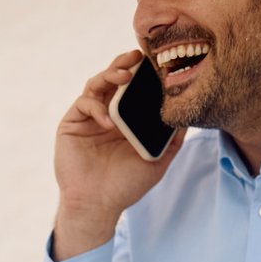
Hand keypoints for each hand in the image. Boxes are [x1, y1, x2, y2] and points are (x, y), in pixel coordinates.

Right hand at [52, 50, 181, 259]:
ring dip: (110, 74)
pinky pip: (84, 103)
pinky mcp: (72, 123)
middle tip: (138, 56)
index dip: (144, 73)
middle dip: (126, 63)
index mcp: (128, 119)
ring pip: (97, 83)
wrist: (97, 205)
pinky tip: (108, 121)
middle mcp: (108, 113)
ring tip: (125, 76)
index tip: (157, 62)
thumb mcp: (158, 159)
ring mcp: (89, 117)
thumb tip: (189, 113)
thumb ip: (172, 137)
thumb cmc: (126, 185)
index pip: (135, 88)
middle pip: (115, 78)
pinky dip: (97, 107)